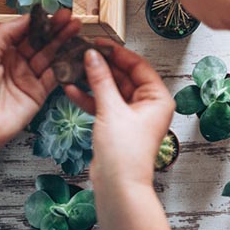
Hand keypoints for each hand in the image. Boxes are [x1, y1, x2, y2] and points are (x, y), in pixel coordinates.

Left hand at [0, 11, 79, 157]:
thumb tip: (26, 18)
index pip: (25, 32)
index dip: (41, 22)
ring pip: (51, 57)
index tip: (55, 13)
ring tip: (77, 32)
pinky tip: (76, 55)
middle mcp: (16, 63)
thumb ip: (7, 33)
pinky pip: (56, 77)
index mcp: (0, 51)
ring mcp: (28, 78)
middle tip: (72, 19)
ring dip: (65, 44)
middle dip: (57, 30)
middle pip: (41, 43)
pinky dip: (67, 66)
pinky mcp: (39, 93)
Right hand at [64, 41, 174, 186]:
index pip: (138, 66)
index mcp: (158, 98)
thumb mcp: (111, 109)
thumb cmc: (125, 152)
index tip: (98, 43)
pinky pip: (104, 105)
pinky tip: (71, 89)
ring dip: (93, 81)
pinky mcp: (118, 125)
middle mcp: (149, 105)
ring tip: (72, 67)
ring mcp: (133, 115)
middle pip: (124, 76)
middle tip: (82, 53)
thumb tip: (92, 56)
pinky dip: (90, 98)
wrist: (119, 186)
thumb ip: (101, 80)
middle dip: (102, 66)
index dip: (118, 53)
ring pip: (112, 90)